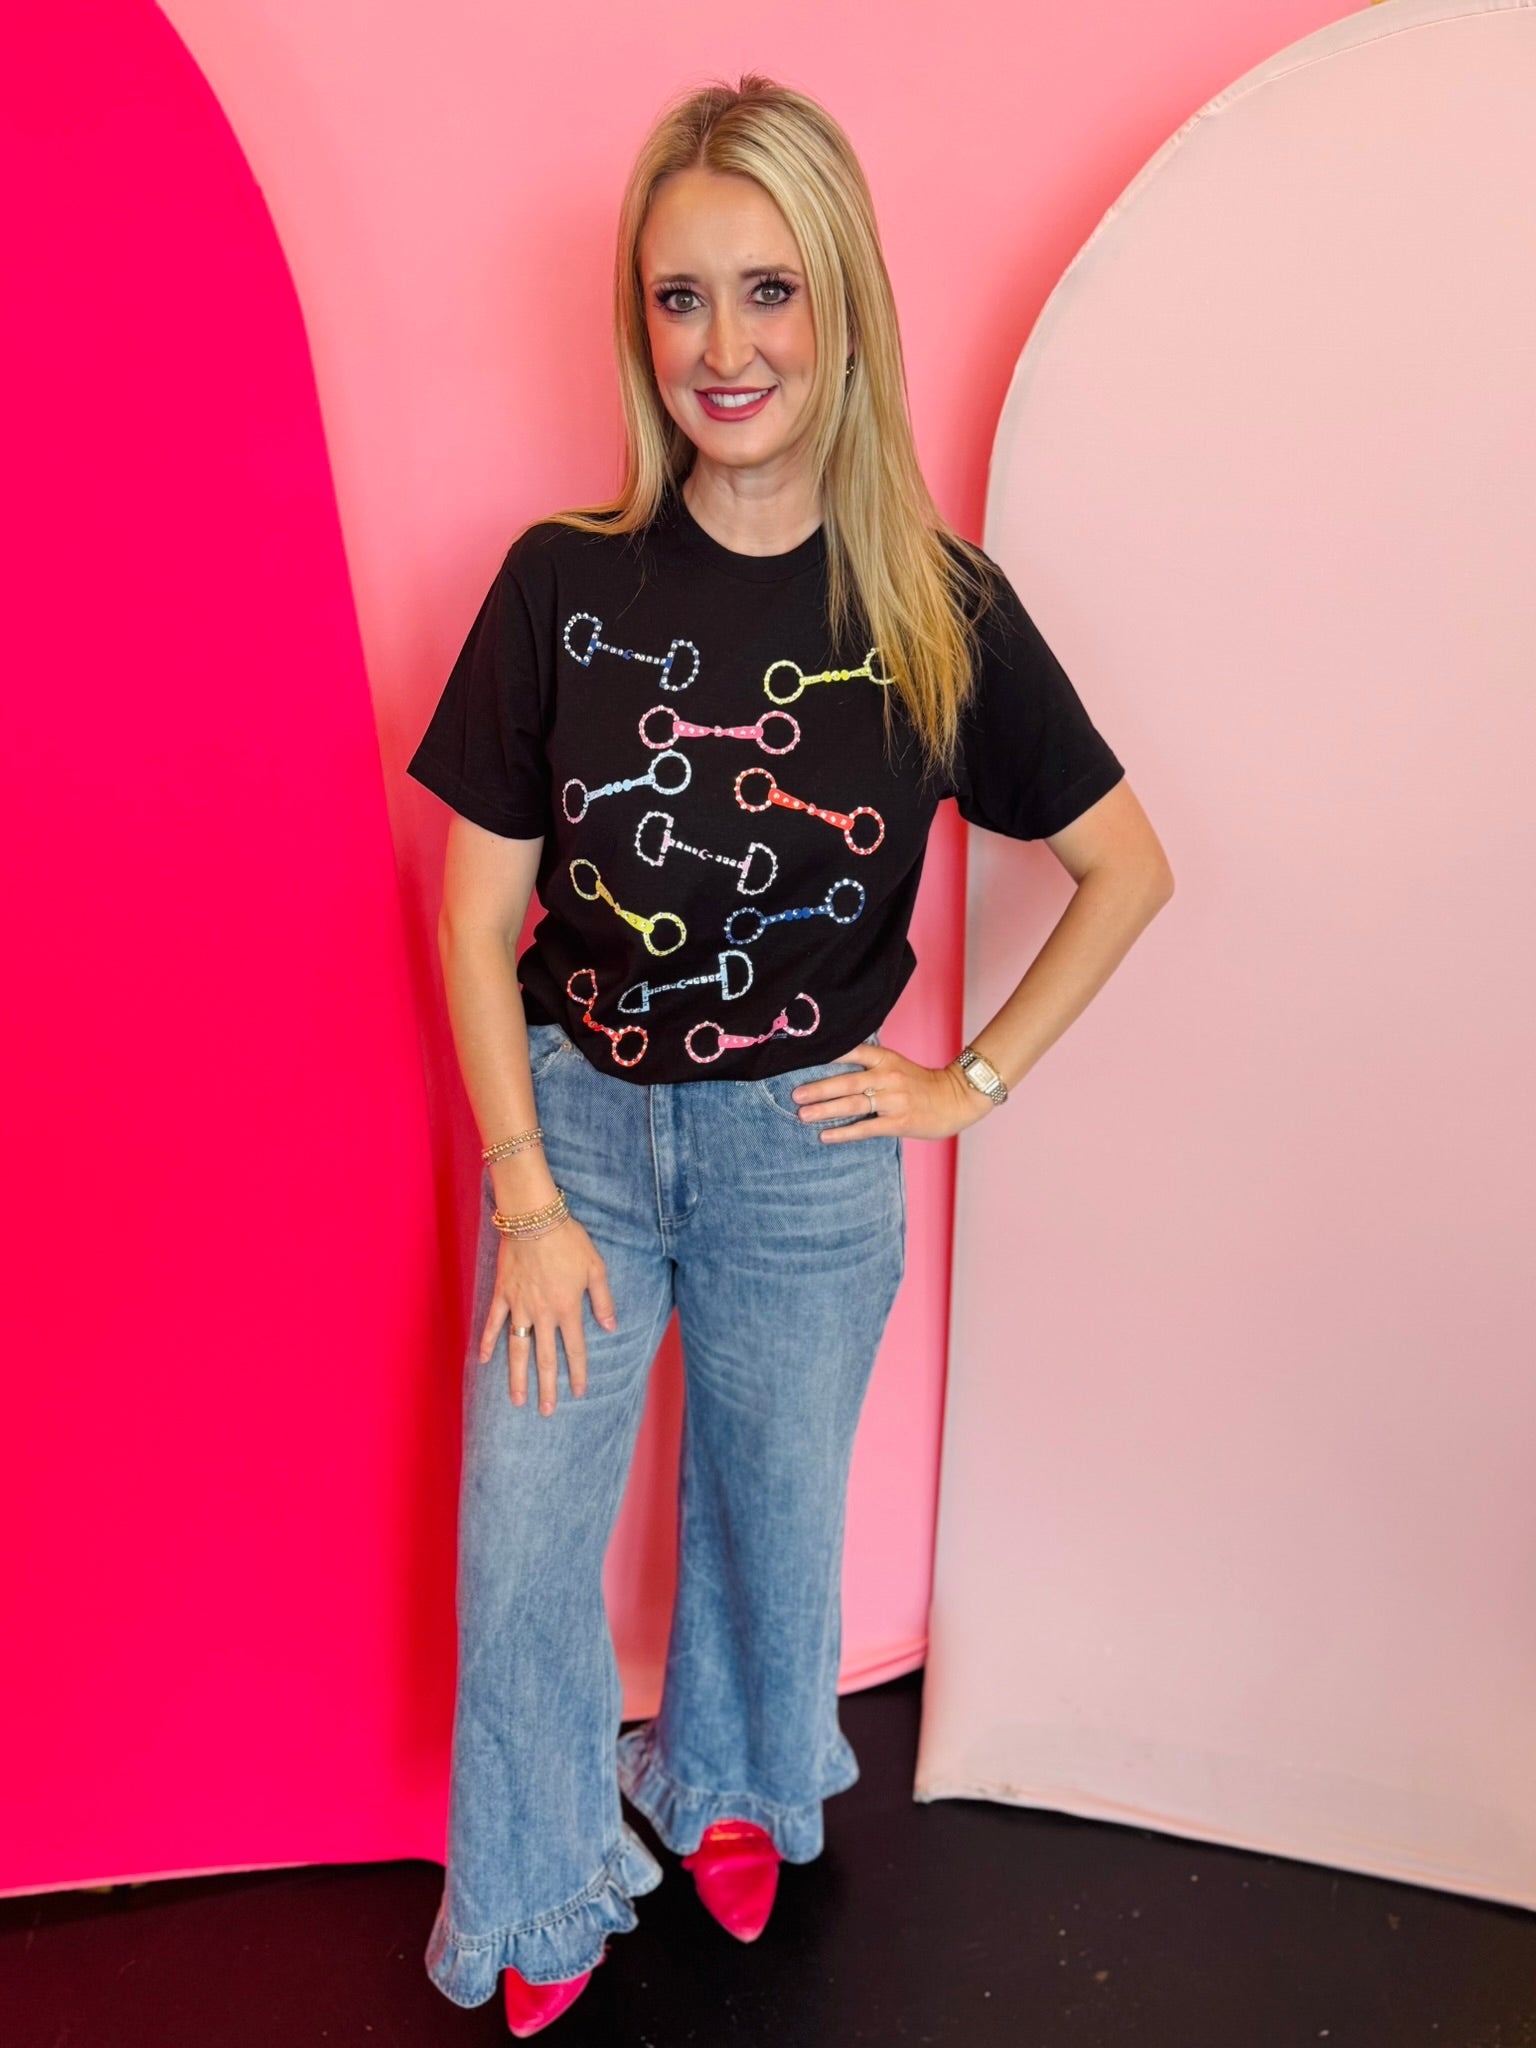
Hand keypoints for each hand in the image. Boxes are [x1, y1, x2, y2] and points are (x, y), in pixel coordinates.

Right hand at [478, 1215, 617, 1413]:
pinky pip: (492, 1323)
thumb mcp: (595, 1268)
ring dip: (517, 1376)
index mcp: (567, 1308)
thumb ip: (603, 1300)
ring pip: (517, 1348)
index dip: (577, 1373)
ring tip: (517, 1399)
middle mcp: (542, 1313)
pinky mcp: (502, 1294)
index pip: (574, 1349)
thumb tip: (611, 1328)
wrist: (534, 1218)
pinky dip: (487, 1341)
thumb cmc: (568, 1240)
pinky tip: (484, 1361)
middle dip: (546, 1387)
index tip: (578, 1392)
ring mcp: (519, 1306)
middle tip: (547, 1411)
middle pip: (544, 1358)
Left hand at [791, 1038, 999, 1141]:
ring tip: (802, 1115)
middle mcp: (888, 1077)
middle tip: (795, 1096)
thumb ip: (869, 1063)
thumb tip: (833, 1064)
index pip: (852, 1051)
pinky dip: (844, 1132)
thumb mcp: (896, 1064)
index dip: (827, 1054)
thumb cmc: (921, 1083)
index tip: (802, 1058)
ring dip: (825, 1110)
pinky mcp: (899, 1122)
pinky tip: (825, 1136)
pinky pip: (866, 1127)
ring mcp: (894, 1100)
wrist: (956, 1098)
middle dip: (818, 1089)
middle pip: (846, 1082)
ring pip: (853, 1105)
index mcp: (886, 1059)